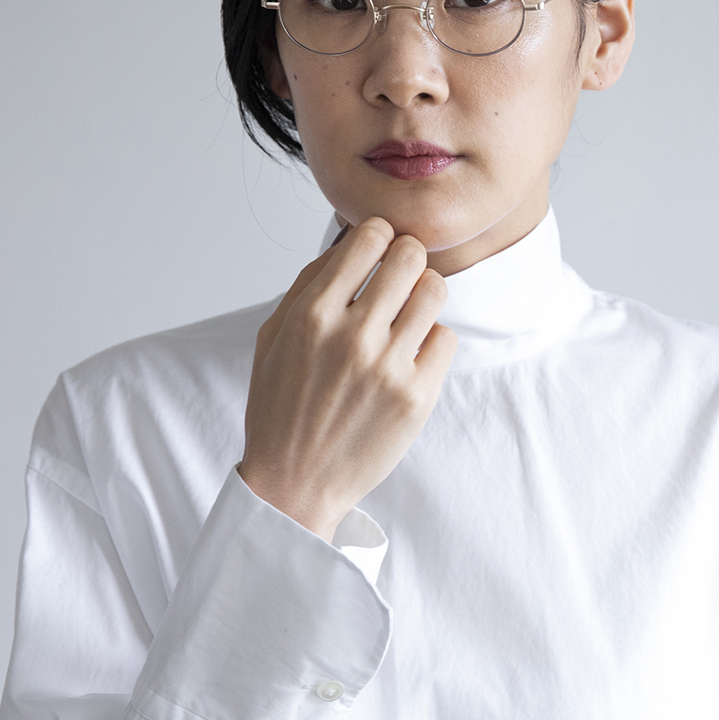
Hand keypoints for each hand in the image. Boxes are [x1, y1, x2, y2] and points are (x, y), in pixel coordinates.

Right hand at [239, 217, 457, 540]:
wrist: (294, 484)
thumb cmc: (281, 409)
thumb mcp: (272, 338)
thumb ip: (307, 285)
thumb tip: (349, 243)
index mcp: (312, 316)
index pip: (367, 238)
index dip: (378, 235)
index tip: (379, 246)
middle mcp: (352, 336)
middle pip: (409, 256)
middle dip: (408, 255)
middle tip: (402, 272)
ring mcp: (388, 367)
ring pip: (435, 291)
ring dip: (425, 292)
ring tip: (411, 309)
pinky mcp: (417, 396)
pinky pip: (446, 337)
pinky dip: (432, 338)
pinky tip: (412, 352)